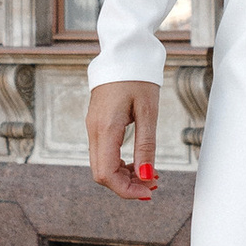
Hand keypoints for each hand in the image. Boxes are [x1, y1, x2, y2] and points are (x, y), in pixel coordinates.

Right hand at [86, 79, 158, 200]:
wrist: (123, 53)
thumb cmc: (138, 78)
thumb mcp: (148, 112)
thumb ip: (146, 146)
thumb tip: (146, 177)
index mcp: (104, 129)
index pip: (106, 174)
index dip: (126, 190)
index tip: (148, 192)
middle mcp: (93, 131)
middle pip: (101, 174)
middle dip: (126, 186)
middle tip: (153, 185)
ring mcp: (93, 127)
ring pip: (102, 165)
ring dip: (124, 176)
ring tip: (149, 174)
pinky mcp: (97, 124)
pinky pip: (103, 153)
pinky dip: (120, 164)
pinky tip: (138, 162)